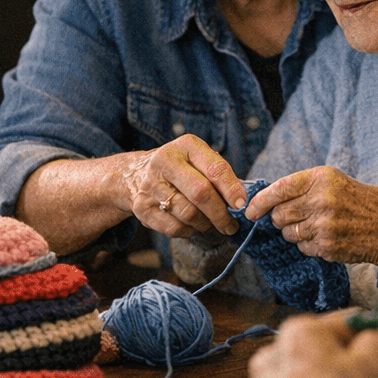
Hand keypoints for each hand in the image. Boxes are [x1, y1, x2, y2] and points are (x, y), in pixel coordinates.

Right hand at [119, 134, 245, 238]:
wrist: (135, 174)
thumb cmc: (180, 168)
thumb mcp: (198, 159)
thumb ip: (219, 175)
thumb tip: (242, 201)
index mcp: (186, 146)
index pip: (215, 169)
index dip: (232, 189)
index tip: (242, 205)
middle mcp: (165, 162)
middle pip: (201, 193)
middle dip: (221, 214)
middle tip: (231, 225)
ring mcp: (150, 185)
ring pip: (188, 214)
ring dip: (206, 225)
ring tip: (212, 225)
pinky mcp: (142, 208)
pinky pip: (174, 228)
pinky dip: (189, 232)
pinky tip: (193, 227)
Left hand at [244, 167, 377, 265]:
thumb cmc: (358, 200)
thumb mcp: (333, 181)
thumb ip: (302, 187)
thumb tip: (267, 201)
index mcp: (320, 179)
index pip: (279, 189)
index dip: (260, 201)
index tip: (250, 210)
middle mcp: (321, 200)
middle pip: (279, 214)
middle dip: (281, 218)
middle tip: (297, 217)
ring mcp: (323, 225)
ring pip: (288, 233)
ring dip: (294, 233)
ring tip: (315, 226)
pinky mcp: (326, 246)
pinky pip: (302, 247)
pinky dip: (308, 244)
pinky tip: (325, 237)